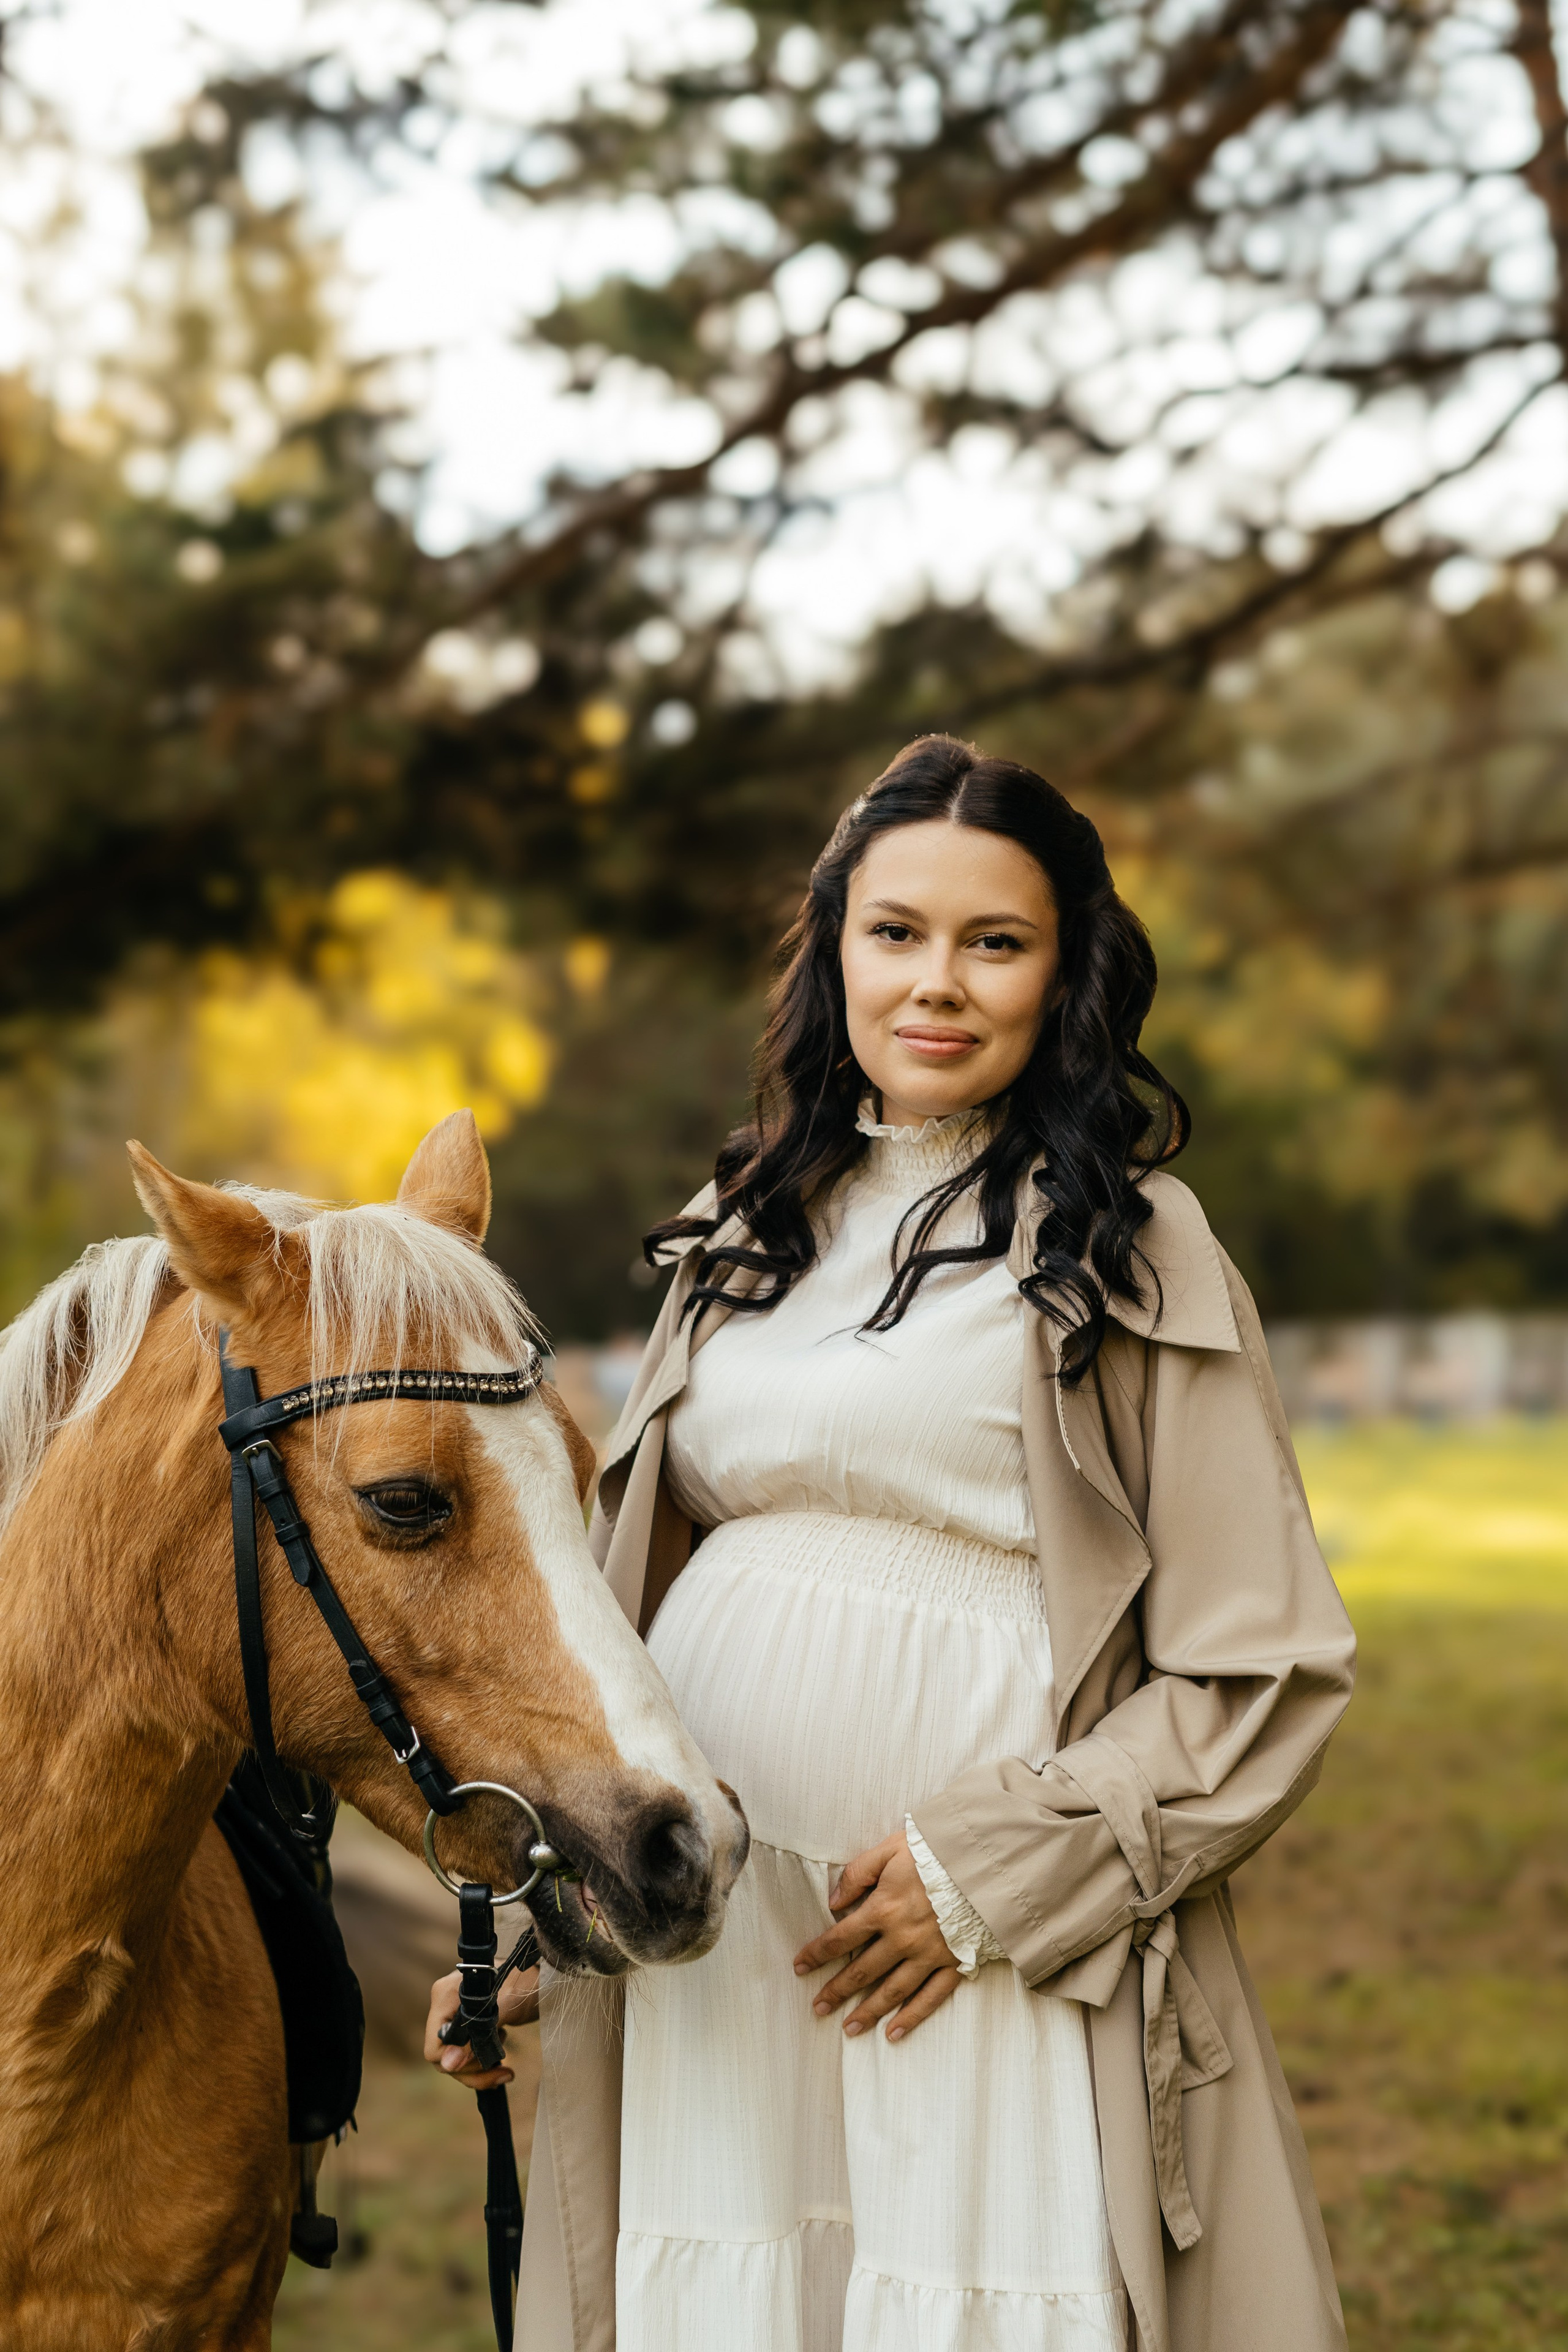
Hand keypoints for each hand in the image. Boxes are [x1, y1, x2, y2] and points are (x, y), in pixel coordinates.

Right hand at [423, 1963, 539, 2089]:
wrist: (545, 1974)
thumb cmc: (527, 1982)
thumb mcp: (503, 2008)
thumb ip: (475, 2035)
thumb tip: (448, 2064)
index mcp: (445, 1996)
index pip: (433, 2047)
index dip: (456, 2061)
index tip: (484, 2061)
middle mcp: (445, 2006)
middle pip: (444, 2057)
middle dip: (472, 2069)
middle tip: (502, 2071)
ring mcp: (456, 2015)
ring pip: (456, 2059)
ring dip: (480, 2069)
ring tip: (505, 2066)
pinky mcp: (468, 2023)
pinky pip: (466, 2053)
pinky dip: (483, 2062)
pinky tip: (501, 2061)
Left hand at [792, 1829, 959, 2043]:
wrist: (987, 1861)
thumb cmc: (936, 1850)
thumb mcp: (890, 1849)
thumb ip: (858, 1872)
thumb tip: (834, 1901)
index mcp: (883, 1909)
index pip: (840, 1938)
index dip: (818, 1954)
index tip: (800, 1967)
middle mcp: (902, 1938)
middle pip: (862, 1971)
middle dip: (837, 1991)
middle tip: (818, 2008)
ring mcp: (929, 1955)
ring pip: (892, 1991)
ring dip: (868, 2012)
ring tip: (849, 2029)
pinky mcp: (954, 1963)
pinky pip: (931, 1997)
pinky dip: (912, 2017)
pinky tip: (894, 2032)